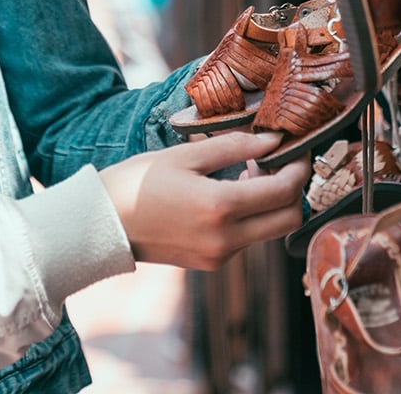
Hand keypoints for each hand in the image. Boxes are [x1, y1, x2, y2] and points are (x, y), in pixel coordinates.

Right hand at [97, 131, 307, 270]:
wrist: (102, 224)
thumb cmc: (136, 182)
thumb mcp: (184, 154)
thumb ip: (233, 147)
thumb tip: (272, 139)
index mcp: (220, 207)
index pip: (284, 191)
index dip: (298, 168)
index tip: (295, 148)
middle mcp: (226, 239)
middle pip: (289, 219)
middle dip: (293, 189)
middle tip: (279, 162)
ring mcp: (220, 255)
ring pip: (270, 230)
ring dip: (272, 202)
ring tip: (250, 172)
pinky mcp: (212, 262)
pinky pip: (248, 239)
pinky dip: (251, 215)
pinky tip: (230, 192)